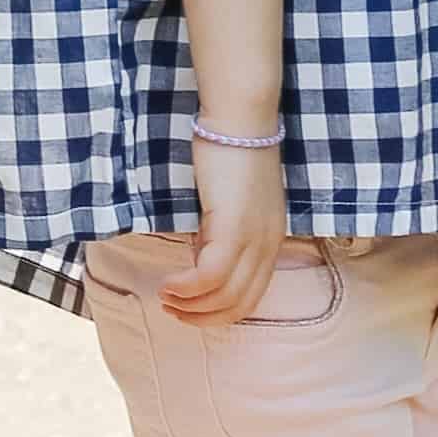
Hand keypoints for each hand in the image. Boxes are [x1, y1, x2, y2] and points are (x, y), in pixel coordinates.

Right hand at [163, 132, 286, 322]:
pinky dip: (186, 288)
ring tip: (166, 296)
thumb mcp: (232, 202)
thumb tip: (199, 255)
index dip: (218, 312)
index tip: (189, 307)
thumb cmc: (232, 151)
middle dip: (203, 317)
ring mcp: (254, 238)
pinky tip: (168, 284)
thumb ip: (222, 231)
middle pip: (239, 304)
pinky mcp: (234, 228)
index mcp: (271, 239)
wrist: (240, 119)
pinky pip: (210, 276)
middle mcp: (268, 244)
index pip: (251, 296)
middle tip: (174, 310)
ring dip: (190, 305)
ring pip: (224, 296)